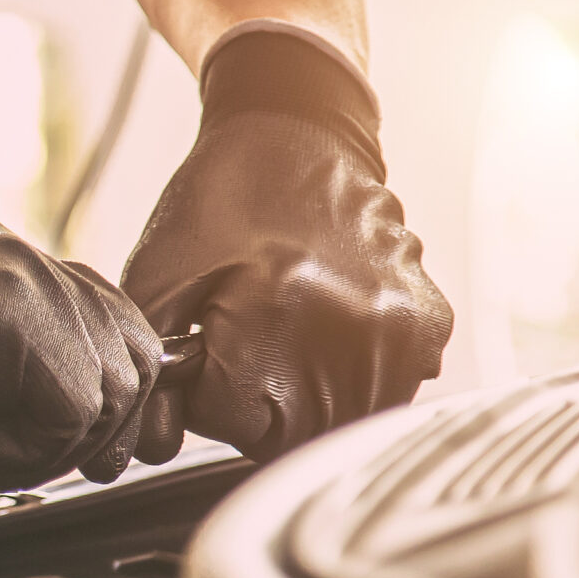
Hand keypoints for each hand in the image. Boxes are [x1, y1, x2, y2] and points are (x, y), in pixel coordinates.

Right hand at [0, 219, 159, 490]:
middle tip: (46, 463)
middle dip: (105, 426)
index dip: (109, 393)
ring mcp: (16, 281)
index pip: (109, 318)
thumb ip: (2, 357)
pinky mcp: (6, 323)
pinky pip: (71, 410)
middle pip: (131, 349)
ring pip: (109, 384)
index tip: (81, 444)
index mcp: (3, 257)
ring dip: (59, 444)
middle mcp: (19, 257)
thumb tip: (67, 406)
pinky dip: (32, 453)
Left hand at [120, 31, 450, 465]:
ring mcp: (397, 333)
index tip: (210, 358)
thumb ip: (150, 372)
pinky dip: (356, 380)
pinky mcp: (428, 326)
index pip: (234, 426)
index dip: (210, 400)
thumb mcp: (156, 280)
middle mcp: (348, 332)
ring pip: (343, 425)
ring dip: (310, 403)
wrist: (298, 131)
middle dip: (259, 410)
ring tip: (288, 344)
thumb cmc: (219, 205)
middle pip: (292, 437)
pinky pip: (390, 392)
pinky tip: (331, 334)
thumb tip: (153, 445)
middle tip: (247, 353)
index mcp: (273, 318)